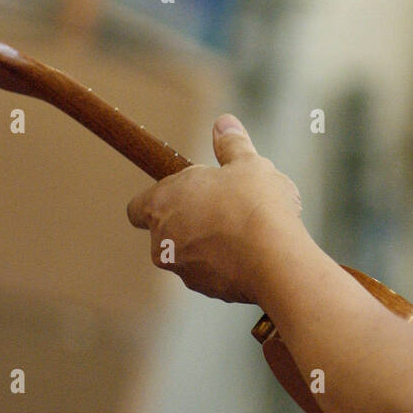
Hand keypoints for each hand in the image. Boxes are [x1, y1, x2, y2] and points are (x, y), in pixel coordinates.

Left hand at [126, 114, 303, 304]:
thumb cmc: (255, 205)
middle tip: (226, 204)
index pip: (137, 206)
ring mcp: (183, 268)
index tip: (190, 190)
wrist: (275, 259)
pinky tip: (256, 250)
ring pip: (190, 251)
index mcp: (162, 203)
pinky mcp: (207, 289)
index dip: (162, 196)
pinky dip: (227, 261)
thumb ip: (231, 144)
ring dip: (211, 240)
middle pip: (167, 227)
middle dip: (192, 218)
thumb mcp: (247, 163)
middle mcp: (162, 240)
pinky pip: (212, 270)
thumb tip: (223, 123)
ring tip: (247, 228)